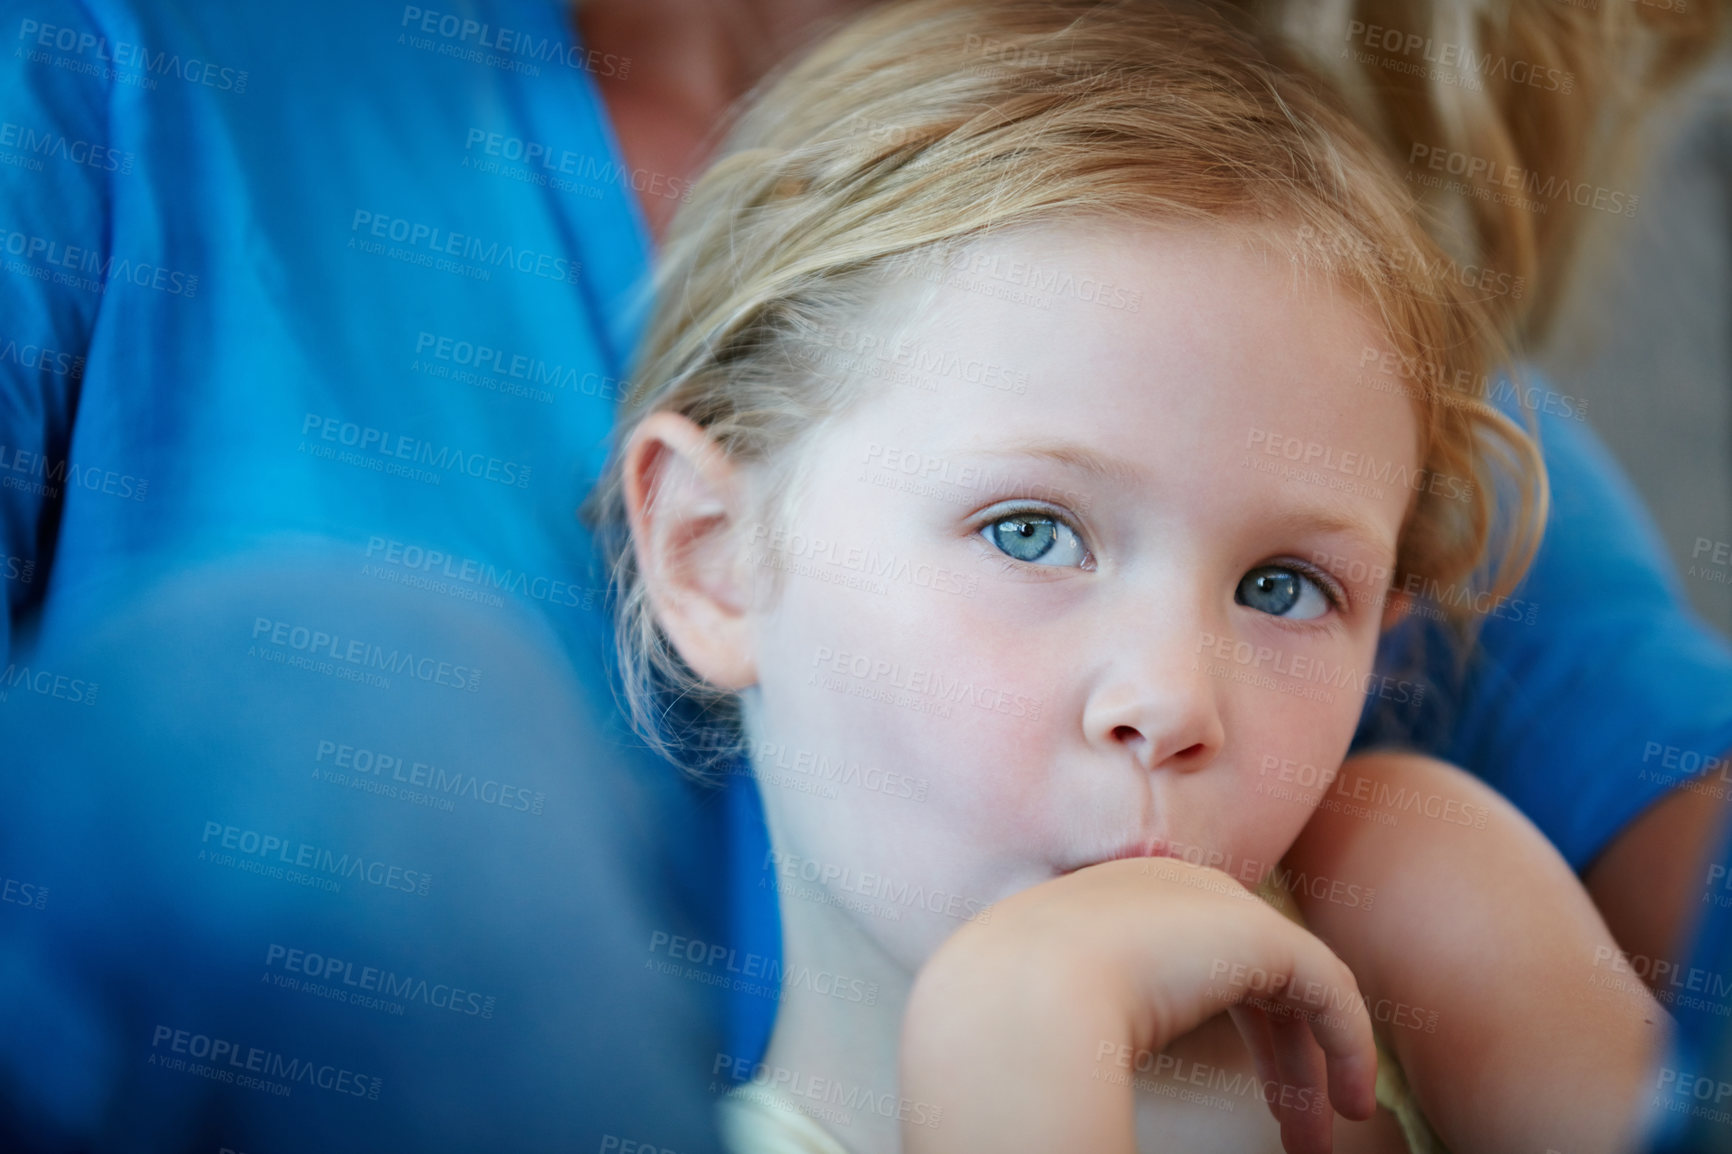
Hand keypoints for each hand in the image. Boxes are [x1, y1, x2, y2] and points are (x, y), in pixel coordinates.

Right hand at [898, 855, 1377, 1153]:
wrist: (1019, 996)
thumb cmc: (1016, 1020)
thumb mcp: (1054, 1010)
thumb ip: (1082, 1014)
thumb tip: (1081, 1063)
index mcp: (1121, 903)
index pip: (1199, 961)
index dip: (1231, 1031)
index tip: (1248, 1100)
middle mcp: (1173, 891)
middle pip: (1250, 977)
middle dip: (1279, 1058)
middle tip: (1295, 1131)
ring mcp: (1217, 906)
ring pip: (1293, 988)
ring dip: (1314, 1065)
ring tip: (1323, 1137)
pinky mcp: (1258, 935)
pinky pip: (1328, 990)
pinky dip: (1348, 1046)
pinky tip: (1350, 1100)